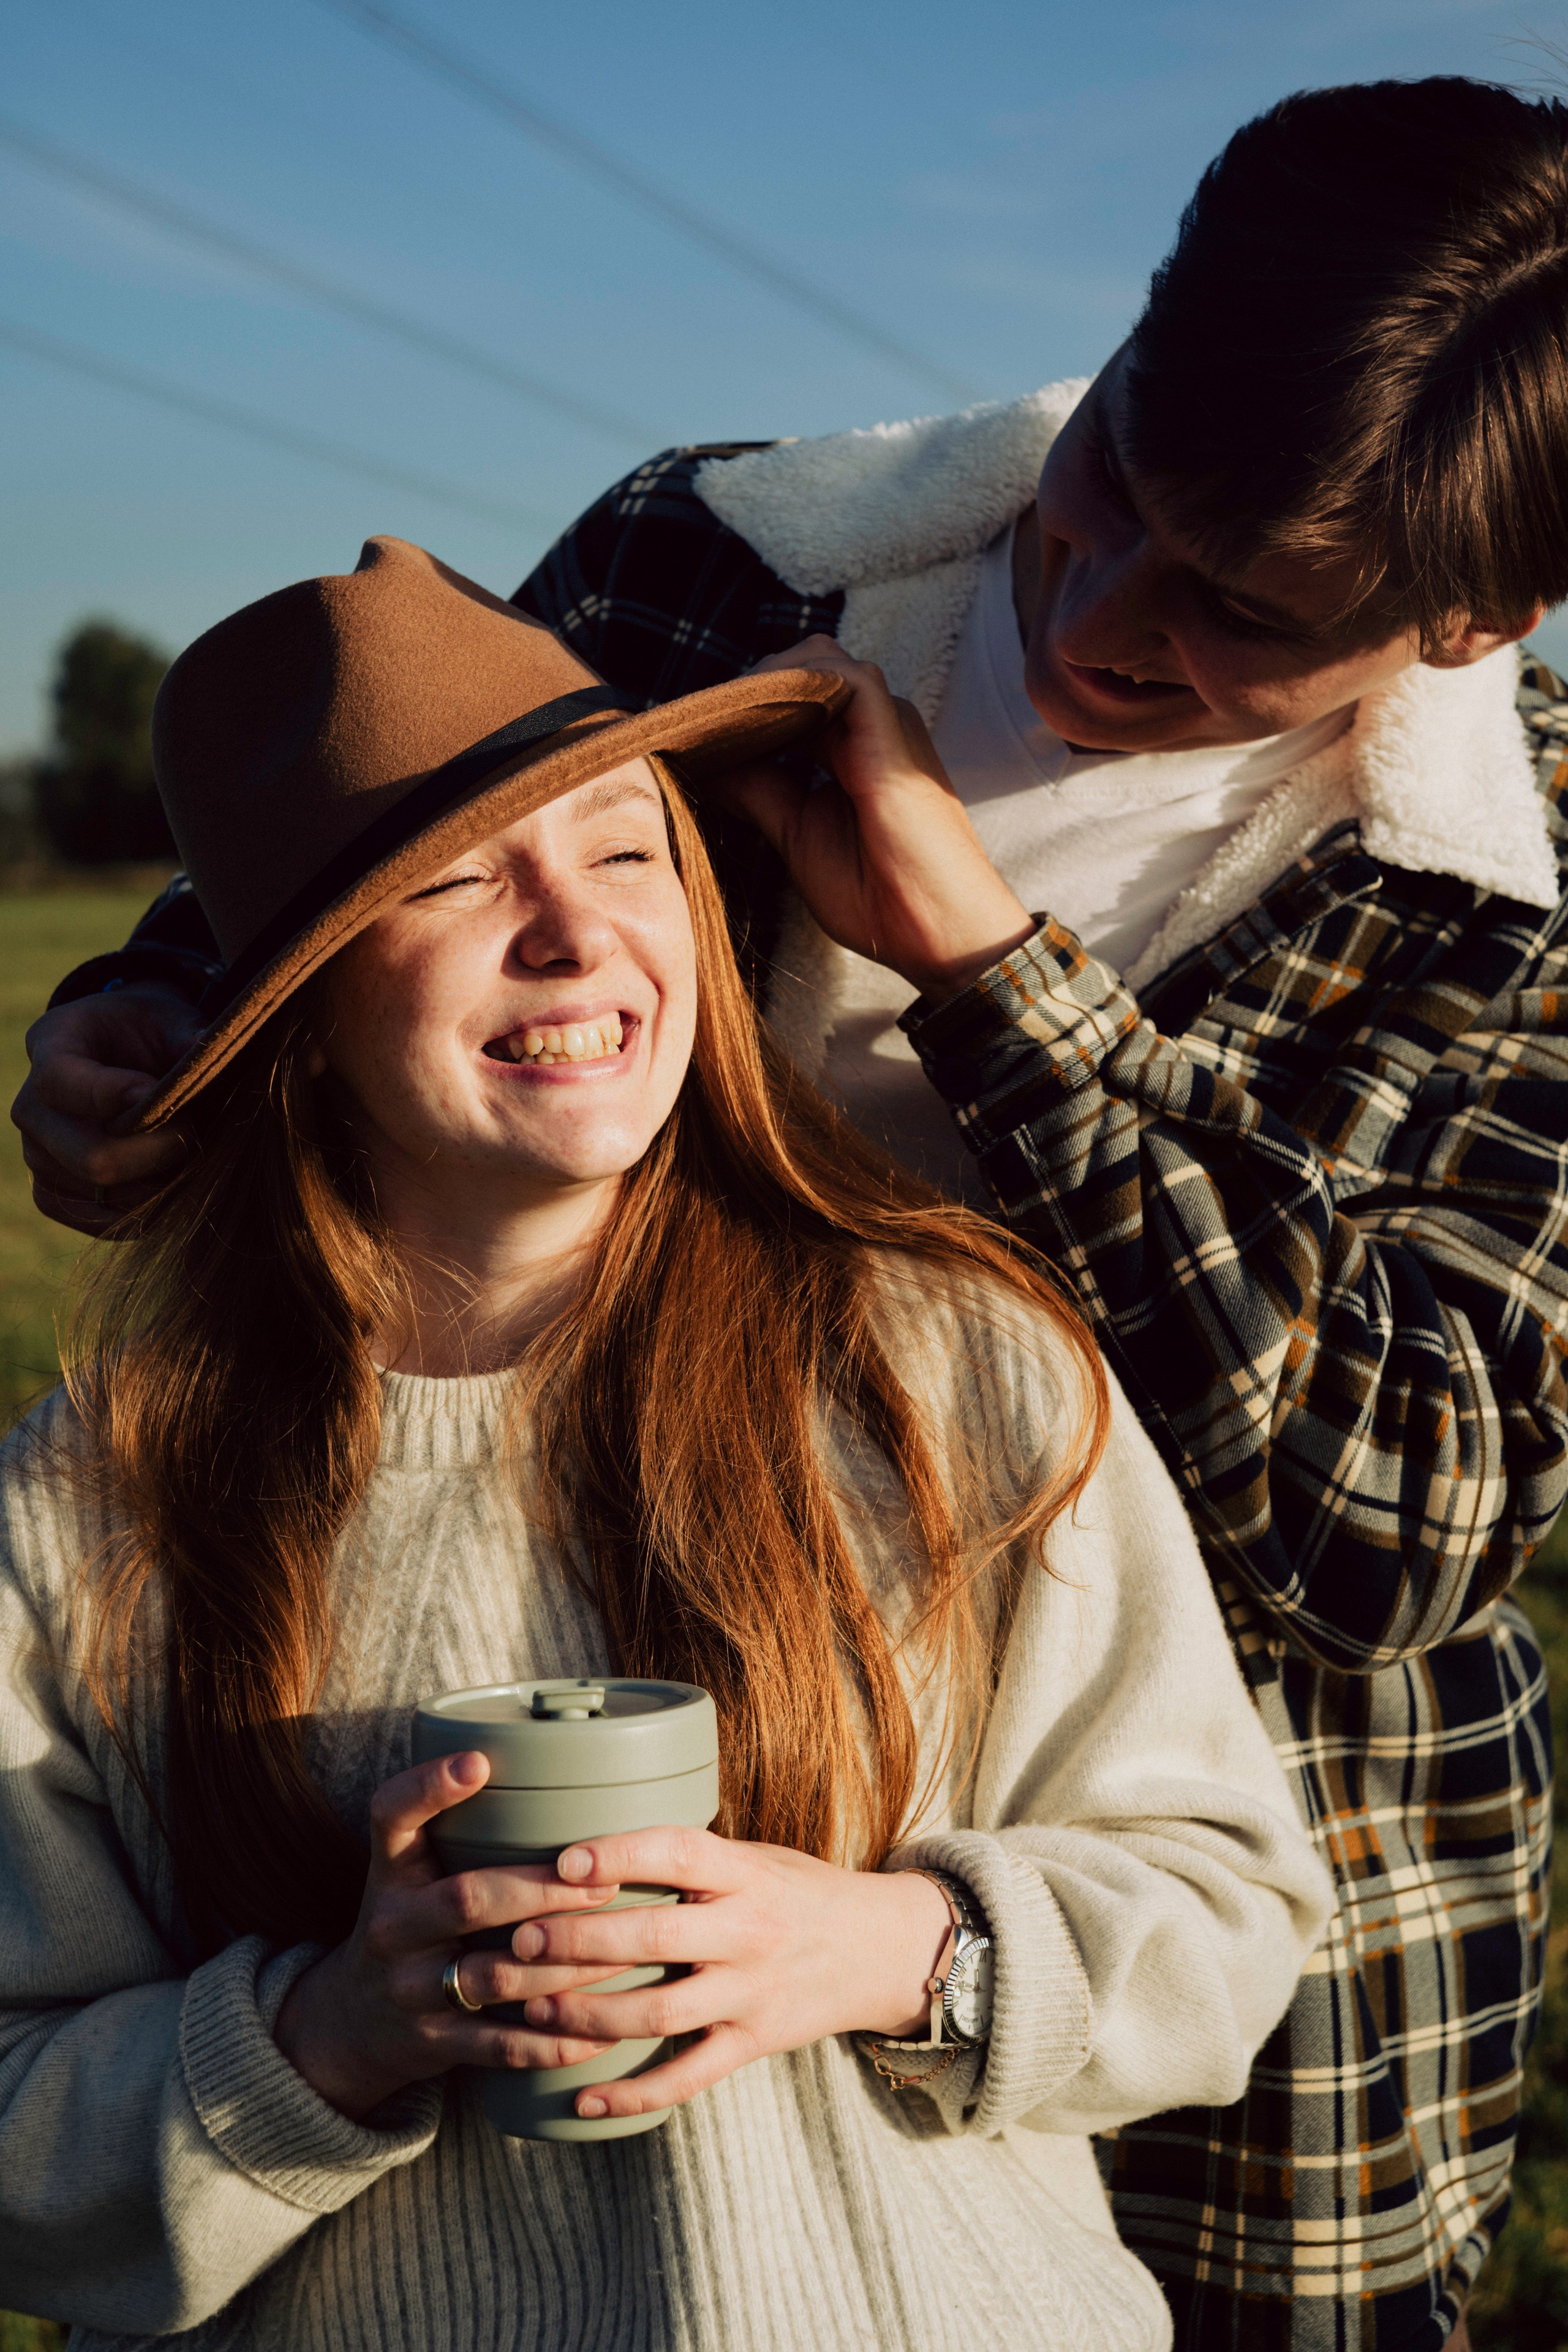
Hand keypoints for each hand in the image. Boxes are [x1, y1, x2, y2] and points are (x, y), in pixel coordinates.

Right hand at [12, 988, 199, 1232]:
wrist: (125, 1058)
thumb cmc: (149, 1032)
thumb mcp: (170, 1016)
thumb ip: (188, 1035)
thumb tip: (207, 1052)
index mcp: (50, 1046)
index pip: (62, 1082)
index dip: (115, 1095)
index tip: (166, 1094)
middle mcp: (32, 1108)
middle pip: (92, 1157)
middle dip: (161, 1149)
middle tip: (193, 1128)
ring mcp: (38, 1158)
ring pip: (107, 1194)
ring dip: (161, 1180)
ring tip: (183, 1148)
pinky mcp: (54, 1197)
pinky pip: (106, 1222)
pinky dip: (150, 1207)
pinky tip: (168, 1176)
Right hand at [273, 1752, 634, 2121]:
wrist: (348, 2024)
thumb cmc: (409, 1923)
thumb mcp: (408, 1871)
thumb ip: (459, 1830)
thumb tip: (564, 1771)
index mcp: (390, 1870)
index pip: (390, 1814)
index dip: (429, 1786)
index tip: (479, 1762)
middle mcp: (393, 1926)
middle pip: (468, 1900)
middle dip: (542, 1891)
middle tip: (607, 1883)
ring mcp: (411, 1988)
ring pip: (493, 1976)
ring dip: (564, 1966)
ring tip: (625, 1952)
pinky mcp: (432, 2042)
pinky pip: (499, 2045)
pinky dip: (553, 2042)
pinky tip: (601, 2034)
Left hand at [507, 1827, 954, 2123]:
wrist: (881, 1948)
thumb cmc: (799, 1891)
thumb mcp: (757, 1856)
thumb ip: (691, 1857)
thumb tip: (591, 1846)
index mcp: (746, 1873)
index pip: (678, 1852)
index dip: (619, 1855)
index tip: (562, 1862)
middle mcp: (750, 1930)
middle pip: (656, 1937)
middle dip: (580, 1943)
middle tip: (520, 1943)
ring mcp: (752, 1992)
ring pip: (661, 2013)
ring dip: (590, 2016)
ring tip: (531, 2011)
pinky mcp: (753, 2043)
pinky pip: (687, 2078)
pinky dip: (633, 2094)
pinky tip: (582, 2099)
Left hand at [723, 638, 1036, 1001]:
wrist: (939, 933)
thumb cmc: (879, 897)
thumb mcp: (797, 834)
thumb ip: (758, 790)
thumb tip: (710, 763)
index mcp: (852, 748)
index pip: (790, 698)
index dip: (742, 710)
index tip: (691, 737)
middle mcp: (872, 725)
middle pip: (798, 669)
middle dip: (744, 692)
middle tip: (692, 730)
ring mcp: (886, 721)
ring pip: (814, 660)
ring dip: (760, 685)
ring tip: (714, 725)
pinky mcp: (892, 727)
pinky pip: (835, 673)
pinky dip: (787, 686)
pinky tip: (747, 721)